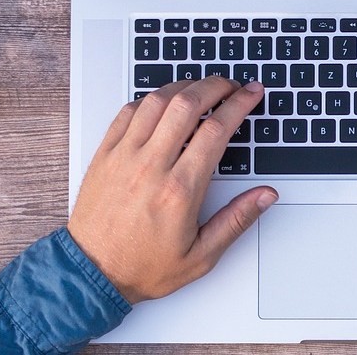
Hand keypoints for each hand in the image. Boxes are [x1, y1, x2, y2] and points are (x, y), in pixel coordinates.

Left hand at [66, 76, 274, 302]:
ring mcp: (124, 156)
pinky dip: (150, 99)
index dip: (239, 104)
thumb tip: (265, 196)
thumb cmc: (142, 266)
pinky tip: (162, 102)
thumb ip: (237, 221)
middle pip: (187, 104)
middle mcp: (151, 166)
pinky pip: (128, 112)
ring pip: (157, 101)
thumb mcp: (201, 256)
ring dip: (183, 86)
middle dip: (215, 85)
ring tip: (200, 87)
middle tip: (230, 84)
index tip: (251, 94)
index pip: (216, 129)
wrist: (92, 273)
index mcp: (180, 190)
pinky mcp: (105, 154)